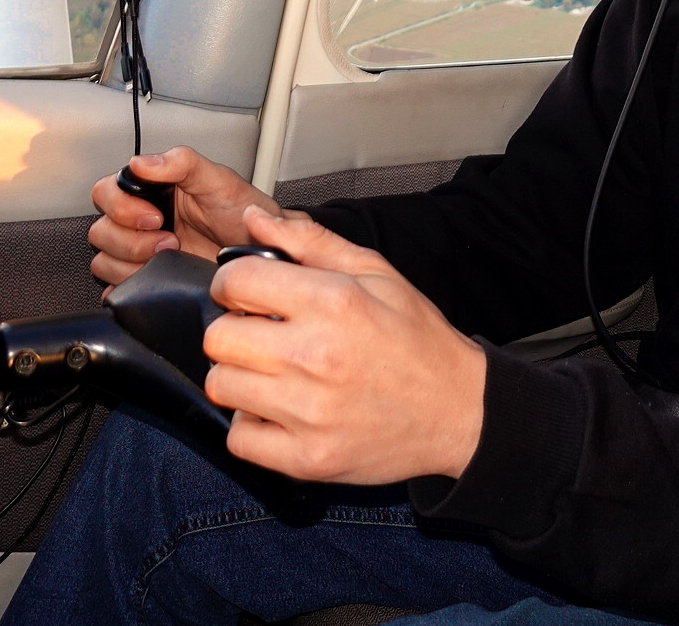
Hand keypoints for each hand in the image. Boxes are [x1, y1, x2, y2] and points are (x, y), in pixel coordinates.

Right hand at [88, 145, 292, 285]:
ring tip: (170, 258)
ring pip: (103, 261)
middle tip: (169, 240)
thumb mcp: (219, 179)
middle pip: (100, 231)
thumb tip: (140, 162)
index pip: (105, 192)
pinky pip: (116, 289)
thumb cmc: (242, 212)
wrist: (260, 249)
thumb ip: (182, 163)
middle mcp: (139, 221)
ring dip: (132, 263)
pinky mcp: (145, 281)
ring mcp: (140, 253)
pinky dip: (130, 288)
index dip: (121, 207)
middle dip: (132, 240)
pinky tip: (158, 280)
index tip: (155, 216)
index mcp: (149, 191)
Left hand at [203, 207, 486, 484]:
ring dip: (240, 378)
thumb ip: (311, 242)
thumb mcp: (377, 274)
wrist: (461, 411)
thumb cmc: (418, 341)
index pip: (236, 282)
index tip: (247, 295)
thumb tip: (253, 220)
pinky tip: (281, 411)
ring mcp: (309, 413)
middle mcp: (315, 357)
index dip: (234, 284)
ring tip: (273, 374)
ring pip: (221, 387)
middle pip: (217, 338)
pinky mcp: (307, 459)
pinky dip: (252, 426)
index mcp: (333, 302)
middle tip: (261, 336)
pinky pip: (239, 439)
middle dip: (234, 331)